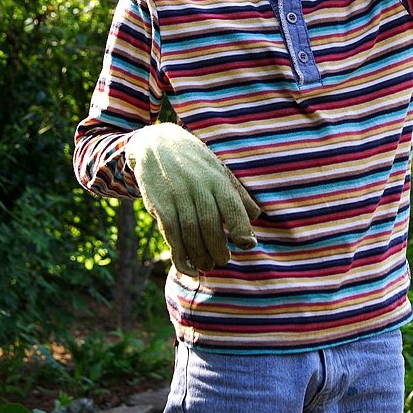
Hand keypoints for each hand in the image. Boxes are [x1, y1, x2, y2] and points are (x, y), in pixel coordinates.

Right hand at [125, 122, 259, 274]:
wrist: (156, 144)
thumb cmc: (196, 163)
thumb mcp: (219, 170)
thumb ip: (238, 194)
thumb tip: (257, 216)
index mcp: (217, 179)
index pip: (233, 207)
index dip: (241, 229)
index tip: (247, 244)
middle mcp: (198, 188)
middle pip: (210, 225)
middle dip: (219, 248)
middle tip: (223, 260)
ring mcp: (177, 197)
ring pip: (190, 233)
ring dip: (200, 255)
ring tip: (208, 265)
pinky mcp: (160, 206)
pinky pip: (171, 235)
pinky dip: (180, 256)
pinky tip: (188, 267)